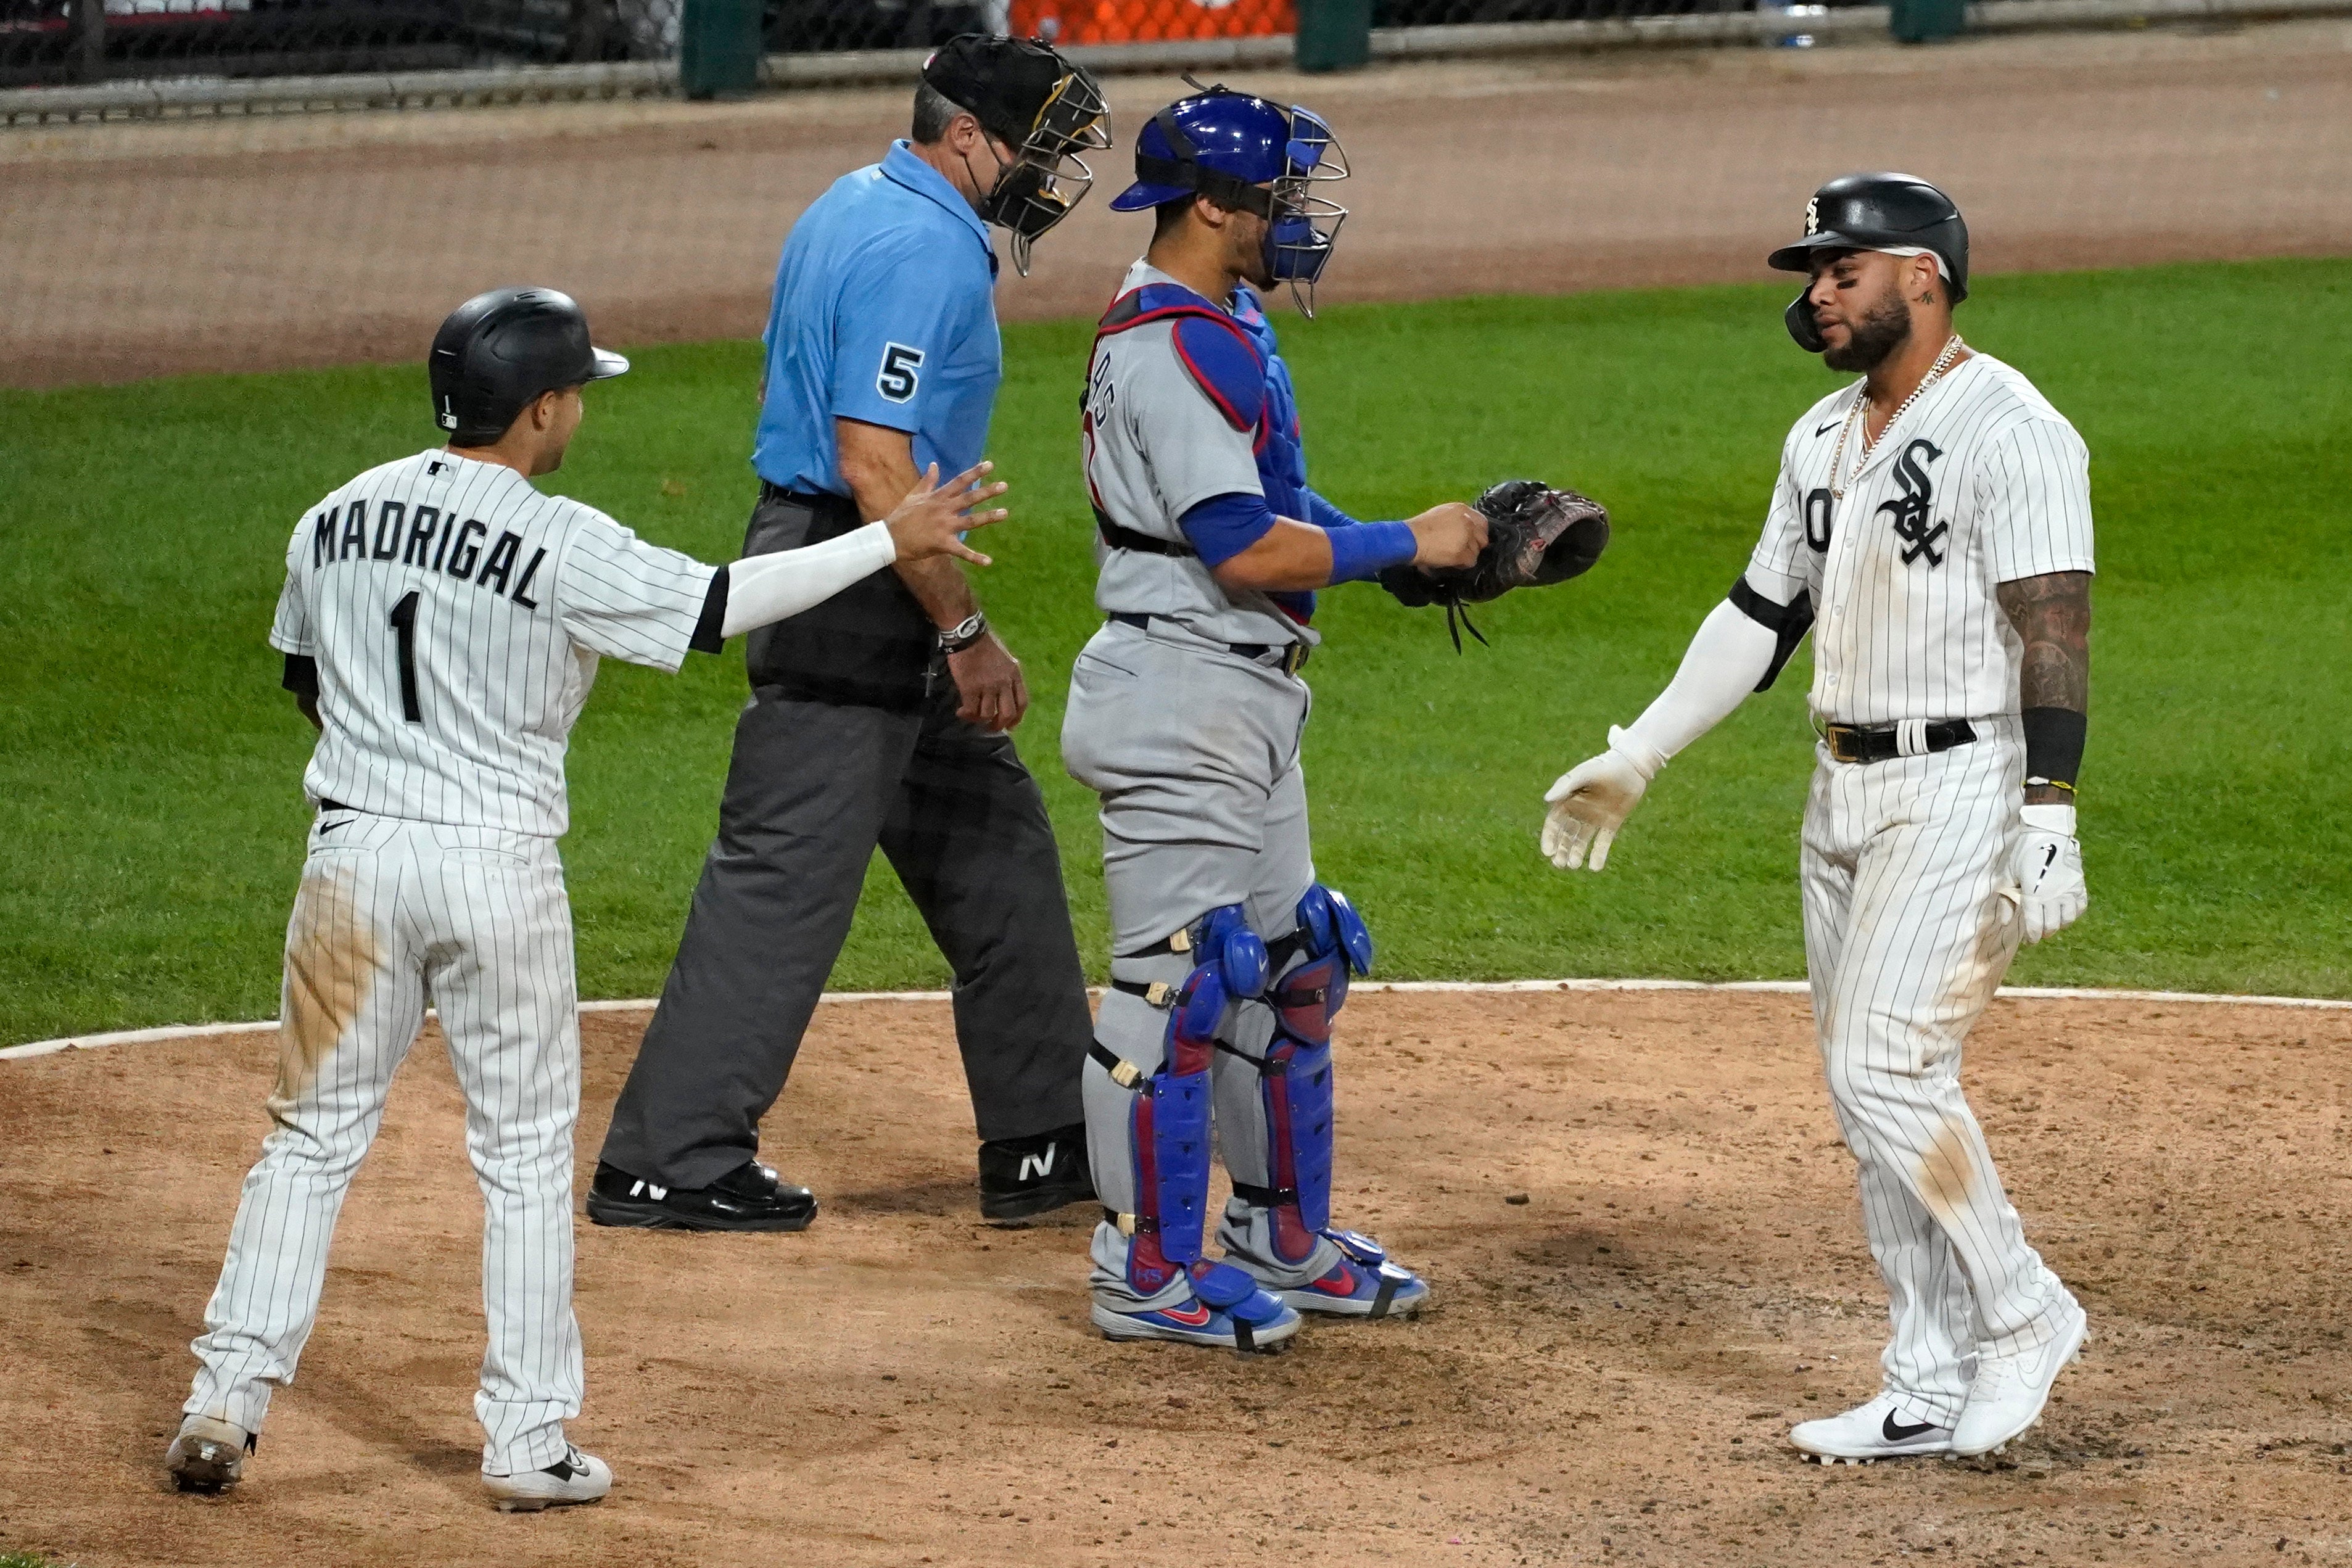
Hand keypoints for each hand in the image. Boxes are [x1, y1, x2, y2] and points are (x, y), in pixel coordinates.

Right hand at [884, 461, 1006, 565]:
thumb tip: (934, 464)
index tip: (990, 465)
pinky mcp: (943, 543)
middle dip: (987, 492)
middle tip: (1005, 486)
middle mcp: (944, 509)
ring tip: (1005, 513)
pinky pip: (961, 551)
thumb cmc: (902, 516)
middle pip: (969, 498)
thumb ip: (928, 480)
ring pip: (971, 521)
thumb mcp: (914, 495)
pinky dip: (975, 557)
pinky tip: (988, 561)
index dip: (975, 473)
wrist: (890, 537)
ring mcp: (944, 526)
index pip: (959, 481)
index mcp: (937, 497)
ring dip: (988, 517)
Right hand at [947, 630, 1028, 732]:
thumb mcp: (1006, 658)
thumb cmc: (985, 644)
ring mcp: (987, 687)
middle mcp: (1003, 683)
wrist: (968, 636)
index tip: (1011, 726)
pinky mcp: (970, 689)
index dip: (1017, 718)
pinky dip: (966, 715)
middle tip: (991, 728)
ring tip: (971, 717)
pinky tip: (960, 712)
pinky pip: (971, 710)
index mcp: (1014, 675)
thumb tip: (1006, 690)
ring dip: (978, 720)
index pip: (1022, 702)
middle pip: (1007, 713)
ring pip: (987, 714)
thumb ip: (1008, 675)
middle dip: (999, 725)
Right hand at [1405, 502, 1486, 570]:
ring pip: (1476, 551)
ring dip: (1466, 555)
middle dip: (1474, 545)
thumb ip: (1456, 519)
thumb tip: (1464, 529)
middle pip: (1482, 538)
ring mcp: (1466, 537)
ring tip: (1453, 556)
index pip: (1482, 522)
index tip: (1472, 540)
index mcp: (1461, 509)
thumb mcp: (1440, 514)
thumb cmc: (1419, 528)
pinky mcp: (1462, 552)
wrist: (1410, 539)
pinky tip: (1453, 562)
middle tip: (1463, 550)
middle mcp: (1467, 522)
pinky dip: (1462, 564)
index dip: (1478, 533)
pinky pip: (1470, 561)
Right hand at [1540, 728, 1659, 870]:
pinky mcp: (1611, 823)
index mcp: (1568, 801)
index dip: (1550, 838)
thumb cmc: (1604, 766)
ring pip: (1582, 841)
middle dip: (1561, 850)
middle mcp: (1579, 812)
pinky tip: (1595, 867)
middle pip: (1566, 836)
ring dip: (1576, 853)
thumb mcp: (1584, 774)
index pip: (1554, 824)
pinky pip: (1603, 842)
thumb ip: (1566, 785)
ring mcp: (1595, 819)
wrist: (1632, 766)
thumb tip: (1547, 799)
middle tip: (1560, 864)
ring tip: (1573, 865)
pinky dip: (1598, 854)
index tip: (1548, 852)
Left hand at [2007, 802, 2086, 943]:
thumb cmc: (2023, 854)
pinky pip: (2081, 906)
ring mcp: (2069, 890)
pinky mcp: (2079, 884)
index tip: (2030, 940)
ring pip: (2069, 919)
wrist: (2047, 833)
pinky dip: (2074, 913)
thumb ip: (2006, 900)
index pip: (2035, 924)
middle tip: (2039, 931)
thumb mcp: (2008, 875)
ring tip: (2052, 922)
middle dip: (2044, 932)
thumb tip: (2006, 922)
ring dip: (2060, 925)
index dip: (2032, 936)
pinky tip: (2066, 911)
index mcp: (2034, 894)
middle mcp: (2054, 896)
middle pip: (2053, 925)